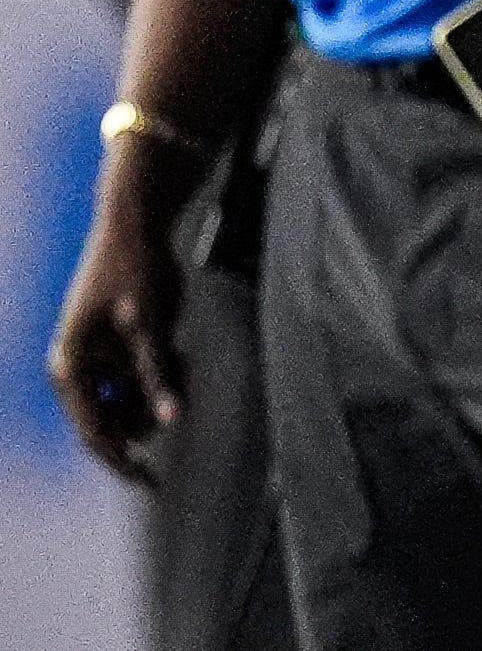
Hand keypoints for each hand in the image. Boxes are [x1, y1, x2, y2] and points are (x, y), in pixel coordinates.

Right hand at [45, 186, 185, 482]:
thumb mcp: (154, 326)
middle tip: (177, 372)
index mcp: (73, 368)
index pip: (96, 433)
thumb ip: (160, 375)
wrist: (135, 226)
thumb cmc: (139, 272)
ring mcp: (93, 359)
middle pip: (114, 419)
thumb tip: (173, 421)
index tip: (152, 486)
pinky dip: (159, 373)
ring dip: (156, 390)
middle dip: (149, 411)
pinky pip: (137, 379)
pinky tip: (176, 349)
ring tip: (177, 353)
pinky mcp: (111, 348)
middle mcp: (76, 369)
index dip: (123, 463)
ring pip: (129, 400)